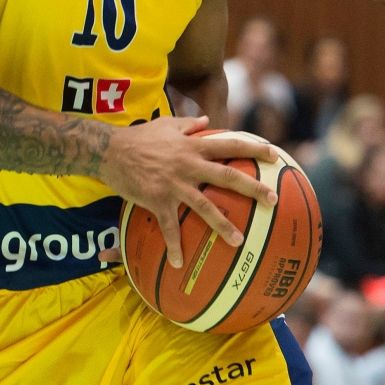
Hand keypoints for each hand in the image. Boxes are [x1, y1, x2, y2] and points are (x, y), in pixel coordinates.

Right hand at [94, 117, 276, 266]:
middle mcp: (188, 165)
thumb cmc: (139, 137)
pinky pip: (169, 227)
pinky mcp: (158, 200)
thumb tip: (207, 121)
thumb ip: (190, 124)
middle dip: (253, 188)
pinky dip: (175, 246)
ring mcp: (174, 185)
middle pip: (227, 177)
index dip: (254, 149)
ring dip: (223, 225)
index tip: (275, 155)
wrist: (110, 150)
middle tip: (273, 200)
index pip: (230, 145)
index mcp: (193, 147)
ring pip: (204, 206)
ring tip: (240, 241)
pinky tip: (180, 263)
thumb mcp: (167, 124)